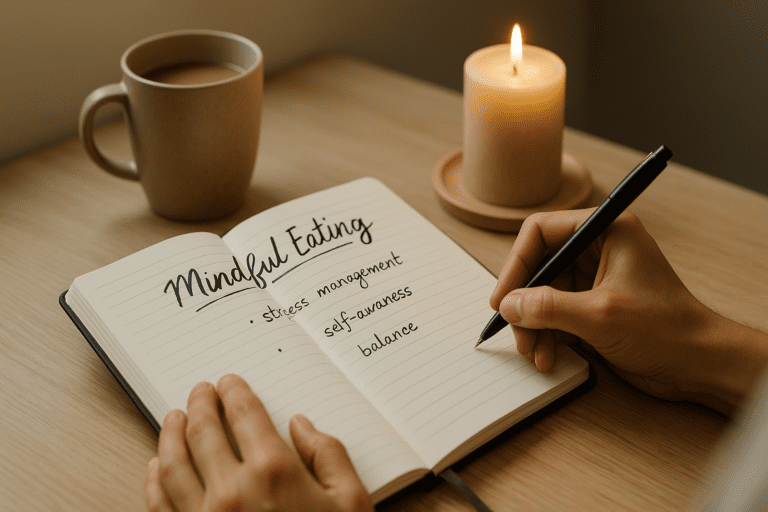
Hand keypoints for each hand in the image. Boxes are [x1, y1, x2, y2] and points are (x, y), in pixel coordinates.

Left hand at [145, 374, 372, 511]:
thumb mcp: (353, 502)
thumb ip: (329, 454)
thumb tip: (302, 426)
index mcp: (275, 471)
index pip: (244, 413)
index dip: (235, 392)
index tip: (230, 383)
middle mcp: (233, 489)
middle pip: (204, 430)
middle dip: (200, 403)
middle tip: (200, 391)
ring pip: (172, 461)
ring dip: (170, 432)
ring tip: (172, 417)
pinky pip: (160, 503)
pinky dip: (154, 477)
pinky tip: (156, 464)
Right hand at [490, 209, 767, 415]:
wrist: (700, 365)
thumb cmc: (667, 330)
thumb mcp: (600, 316)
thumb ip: (548, 307)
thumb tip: (508, 305)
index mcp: (607, 230)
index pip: (541, 231)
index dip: (516, 264)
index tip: (503, 298)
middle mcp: (599, 248)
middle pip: (539, 265)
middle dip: (525, 302)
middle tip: (516, 332)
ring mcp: (596, 278)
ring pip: (543, 293)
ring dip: (534, 324)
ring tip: (535, 352)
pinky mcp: (594, 305)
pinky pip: (555, 313)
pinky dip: (547, 334)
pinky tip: (548, 356)